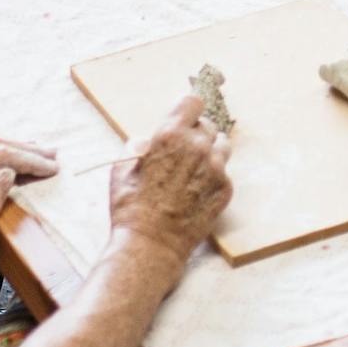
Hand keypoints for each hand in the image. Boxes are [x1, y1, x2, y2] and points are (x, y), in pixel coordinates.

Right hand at [107, 94, 231, 262]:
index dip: (187, 110)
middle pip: (207, 125)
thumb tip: (149, 139)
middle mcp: (198, 146)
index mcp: (170, 135)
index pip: (192, 102)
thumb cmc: (131, 207)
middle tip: (182, 152)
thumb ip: (138, 146)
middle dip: (195, 134)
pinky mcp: (226, 186)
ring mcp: (216, 167)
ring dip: (209, 151)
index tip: (185, 117)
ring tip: (191, 169)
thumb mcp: (121, 169)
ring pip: (221, 144)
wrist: (151, 244)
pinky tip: (196, 190)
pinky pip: (223, 171)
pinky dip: (212, 175)